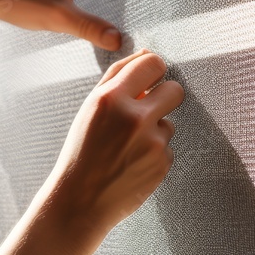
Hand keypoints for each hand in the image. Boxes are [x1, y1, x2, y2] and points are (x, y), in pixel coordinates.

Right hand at [46, 50, 183, 236]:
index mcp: (111, 98)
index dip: (154, 70)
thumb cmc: (81, 152)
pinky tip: (131, 165)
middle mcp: (134, 118)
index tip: (150, 79)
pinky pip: (167, 148)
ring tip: (126, 149)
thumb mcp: (90, 109)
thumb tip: (147, 53)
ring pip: (169, 123)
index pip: (152, 63)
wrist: (79, 201)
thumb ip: (118, 77)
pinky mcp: (162, 163)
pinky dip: (154, 155)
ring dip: (154, 131)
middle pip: (175, 90)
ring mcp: (152, 142)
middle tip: (147, 111)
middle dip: (165, 97)